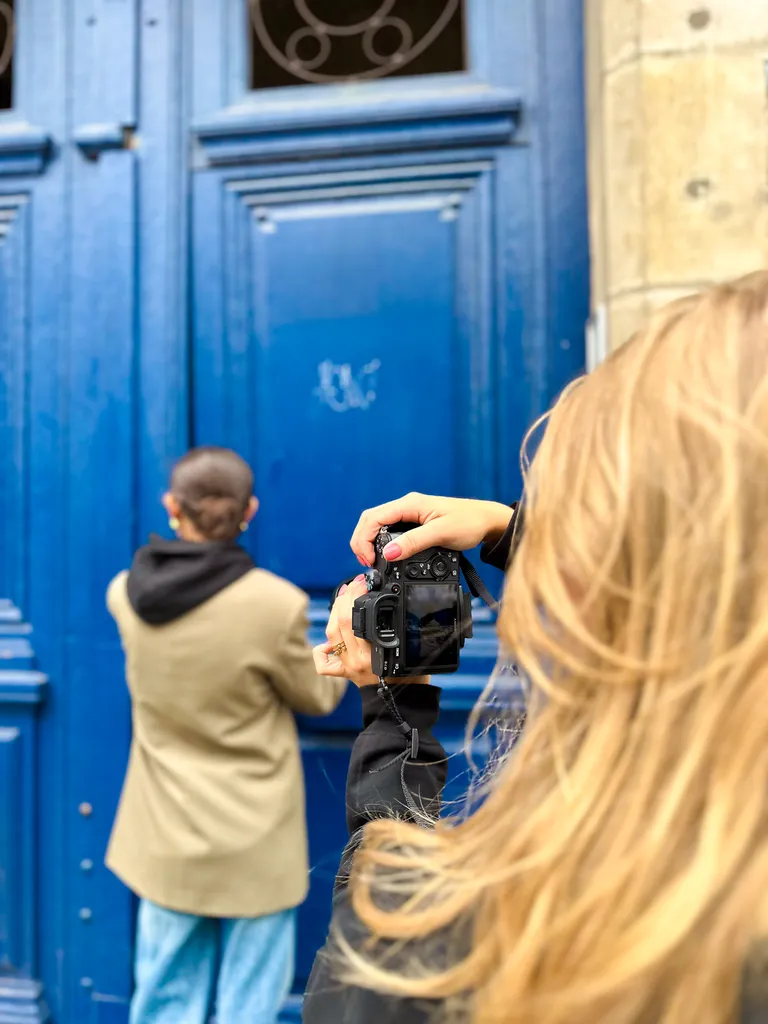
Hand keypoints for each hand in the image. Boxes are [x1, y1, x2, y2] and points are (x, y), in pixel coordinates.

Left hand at [314, 576, 430, 688]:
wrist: (404, 703)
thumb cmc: (411, 675)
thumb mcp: (408, 647)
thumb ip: (398, 628)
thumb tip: (389, 599)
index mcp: (373, 653)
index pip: (355, 618)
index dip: (355, 595)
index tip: (363, 582)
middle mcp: (357, 660)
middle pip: (340, 622)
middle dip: (344, 598)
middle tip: (354, 585)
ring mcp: (348, 666)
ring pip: (331, 634)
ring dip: (334, 613)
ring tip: (343, 599)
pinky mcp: (344, 673)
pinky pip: (324, 663)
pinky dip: (322, 649)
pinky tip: (330, 640)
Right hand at [351, 493, 511, 565]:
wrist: (487, 521)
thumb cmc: (469, 522)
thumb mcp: (441, 533)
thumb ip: (414, 543)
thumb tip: (388, 554)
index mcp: (409, 504)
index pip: (372, 517)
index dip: (363, 539)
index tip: (368, 560)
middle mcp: (406, 506)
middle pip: (370, 520)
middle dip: (362, 541)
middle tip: (367, 564)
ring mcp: (410, 514)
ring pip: (378, 525)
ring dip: (370, 542)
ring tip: (373, 562)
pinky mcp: (415, 522)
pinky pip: (390, 530)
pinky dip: (382, 543)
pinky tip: (386, 556)